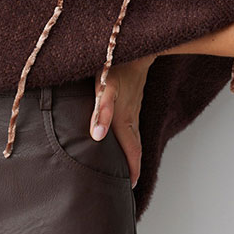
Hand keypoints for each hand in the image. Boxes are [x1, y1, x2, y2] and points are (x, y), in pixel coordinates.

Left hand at [91, 54, 156, 188]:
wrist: (136, 45)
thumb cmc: (116, 63)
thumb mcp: (104, 85)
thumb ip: (101, 110)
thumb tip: (97, 136)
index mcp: (124, 119)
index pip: (130, 151)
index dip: (131, 171)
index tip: (129, 188)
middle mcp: (131, 117)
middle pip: (134, 147)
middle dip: (132, 168)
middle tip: (126, 186)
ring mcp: (133, 109)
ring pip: (133, 137)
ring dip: (131, 154)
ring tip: (124, 168)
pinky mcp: (131, 101)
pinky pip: (131, 125)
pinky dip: (128, 139)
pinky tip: (120, 138)